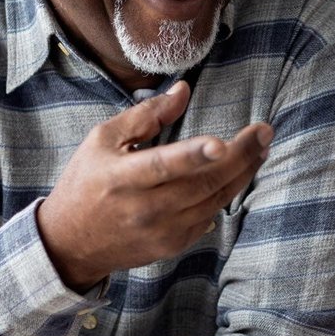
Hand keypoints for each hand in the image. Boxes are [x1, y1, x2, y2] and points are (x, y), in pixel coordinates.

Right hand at [36, 81, 273, 289]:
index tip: (223, 142)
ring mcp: (160, 232)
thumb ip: (146, 115)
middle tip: (264, 132)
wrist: (70, 243)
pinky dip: (224, 194)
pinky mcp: (172, 246)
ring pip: (213, 201)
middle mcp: (143, 210)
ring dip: (241, 174)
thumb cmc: (86, 182)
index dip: (193, 155)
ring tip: (260, 148)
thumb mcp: (103, 140)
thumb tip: (184, 89)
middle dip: (239, 156)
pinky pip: (209, 217)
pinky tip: (238, 173)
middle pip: (200, 183)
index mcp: (120, 178)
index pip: (162, 165)